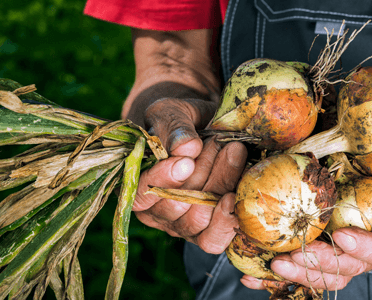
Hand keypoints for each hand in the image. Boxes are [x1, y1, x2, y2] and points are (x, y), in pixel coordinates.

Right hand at [132, 98, 247, 253]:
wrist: (202, 126)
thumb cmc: (180, 120)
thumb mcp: (171, 111)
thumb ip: (174, 126)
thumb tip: (187, 147)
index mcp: (135, 184)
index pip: (142, 194)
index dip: (163, 180)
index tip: (187, 161)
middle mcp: (155, 212)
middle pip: (176, 207)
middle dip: (202, 173)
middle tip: (217, 142)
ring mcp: (181, 224)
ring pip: (198, 219)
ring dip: (220, 184)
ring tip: (233, 151)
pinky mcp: (207, 231)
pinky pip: (213, 240)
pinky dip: (226, 219)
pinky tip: (235, 195)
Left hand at [241, 130, 371, 289]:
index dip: (366, 250)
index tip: (344, 238)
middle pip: (347, 268)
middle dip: (318, 265)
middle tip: (290, 257)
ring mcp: (347, 250)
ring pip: (323, 273)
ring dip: (297, 273)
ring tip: (271, 264)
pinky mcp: (326, 245)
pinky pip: (304, 263)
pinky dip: (280, 272)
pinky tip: (251, 274)